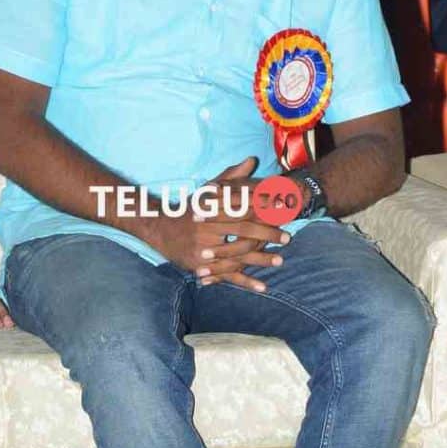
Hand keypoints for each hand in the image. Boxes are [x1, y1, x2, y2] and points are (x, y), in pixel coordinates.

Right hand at [151, 159, 289, 292]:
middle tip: (286, 237)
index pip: (241, 206)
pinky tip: (262, 287)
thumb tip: (251, 160)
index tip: (281, 207)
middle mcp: (207, 228)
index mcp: (212, 208)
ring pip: (236, 255)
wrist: (160, 229)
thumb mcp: (208, 190)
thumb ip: (231, 176)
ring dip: (260, 260)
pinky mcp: (202, 267)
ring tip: (280, 260)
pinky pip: (226, 275)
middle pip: (242, 231)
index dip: (262, 206)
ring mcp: (204, 249)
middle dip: (266, 234)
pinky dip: (245, 282)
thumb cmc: (190, 208)